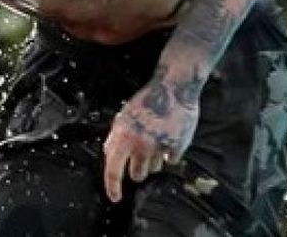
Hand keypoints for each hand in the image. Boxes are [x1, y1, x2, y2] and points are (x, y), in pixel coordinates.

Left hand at [101, 81, 199, 202]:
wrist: (173, 88)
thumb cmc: (147, 101)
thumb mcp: (124, 116)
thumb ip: (116, 136)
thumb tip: (109, 153)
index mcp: (123, 136)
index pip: (113, 169)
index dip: (112, 187)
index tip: (115, 198)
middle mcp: (140, 144)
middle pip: (137, 175)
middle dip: (137, 170)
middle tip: (141, 154)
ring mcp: (159, 147)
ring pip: (154, 168)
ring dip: (154, 160)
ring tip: (157, 138)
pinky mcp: (177, 147)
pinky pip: (171, 161)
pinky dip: (170, 153)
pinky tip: (170, 137)